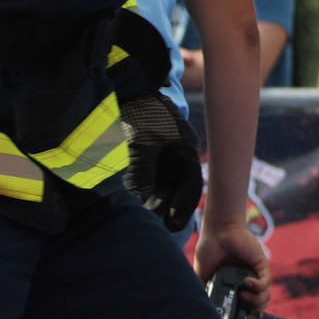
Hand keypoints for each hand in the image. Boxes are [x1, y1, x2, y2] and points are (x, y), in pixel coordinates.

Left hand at [118, 93, 201, 231]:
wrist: (127, 92)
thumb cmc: (141, 113)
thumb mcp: (142, 142)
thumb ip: (143, 170)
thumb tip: (140, 199)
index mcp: (186, 150)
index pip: (191, 184)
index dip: (183, 206)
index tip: (173, 225)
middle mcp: (177, 156)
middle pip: (175, 189)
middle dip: (164, 207)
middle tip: (154, 225)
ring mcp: (163, 157)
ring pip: (160, 187)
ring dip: (151, 202)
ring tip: (142, 218)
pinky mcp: (147, 158)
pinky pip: (146, 180)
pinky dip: (140, 191)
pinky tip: (132, 202)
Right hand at [196, 219, 269, 306]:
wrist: (218, 231)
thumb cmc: (209, 248)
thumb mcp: (201, 273)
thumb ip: (202, 289)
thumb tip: (201, 305)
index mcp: (233, 285)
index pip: (244, 306)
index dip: (241, 313)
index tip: (233, 314)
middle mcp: (246, 282)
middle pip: (257, 305)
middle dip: (251, 310)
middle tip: (240, 305)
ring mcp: (254, 274)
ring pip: (265, 296)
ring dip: (256, 302)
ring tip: (244, 296)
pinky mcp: (261, 266)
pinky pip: (265, 282)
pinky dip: (258, 287)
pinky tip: (246, 282)